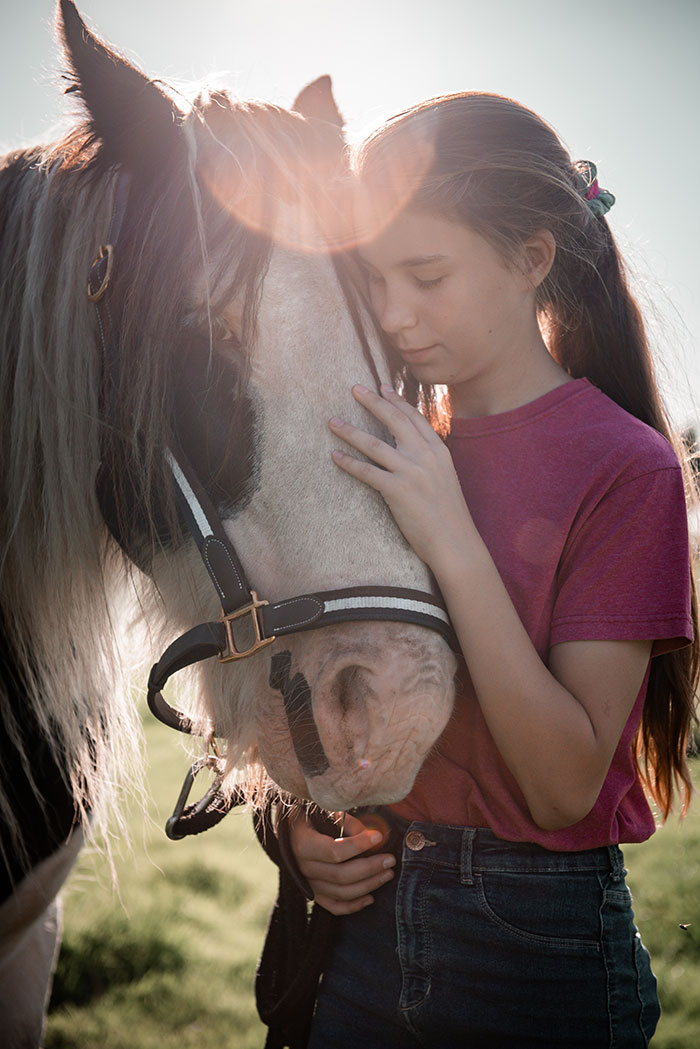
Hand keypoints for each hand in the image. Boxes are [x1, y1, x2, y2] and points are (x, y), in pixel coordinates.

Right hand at [289, 810, 395, 914]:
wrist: (291, 829)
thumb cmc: (310, 815)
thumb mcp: (324, 810)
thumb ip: (346, 821)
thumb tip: (370, 835)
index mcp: (303, 844)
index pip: (334, 851)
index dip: (359, 846)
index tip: (378, 836)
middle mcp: (303, 868)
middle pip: (341, 875)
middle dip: (370, 868)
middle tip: (390, 859)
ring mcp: (308, 883)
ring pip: (341, 893)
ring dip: (368, 886)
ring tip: (388, 873)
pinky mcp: (314, 894)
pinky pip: (334, 906)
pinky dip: (354, 906)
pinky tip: (371, 897)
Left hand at [329, 384, 472, 572]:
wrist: (454, 541)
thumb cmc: (448, 515)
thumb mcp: (445, 478)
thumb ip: (429, 460)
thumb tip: (411, 448)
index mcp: (438, 451)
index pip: (414, 417)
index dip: (396, 400)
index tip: (382, 386)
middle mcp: (425, 456)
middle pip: (394, 421)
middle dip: (372, 402)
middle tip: (355, 389)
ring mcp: (411, 472)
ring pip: (374, 444)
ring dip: (350, 431)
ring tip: (333, 422)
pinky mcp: (397, 491)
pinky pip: (367, 472)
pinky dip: (349, 463)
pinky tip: (335, 456)